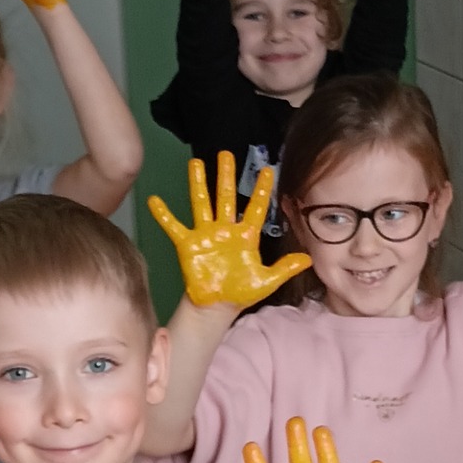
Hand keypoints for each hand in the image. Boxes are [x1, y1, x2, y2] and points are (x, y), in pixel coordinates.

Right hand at [147, 155, 310, 311]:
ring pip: (201, 203)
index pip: (255, 208)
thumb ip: (285, 268)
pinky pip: (174, 226)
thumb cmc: (241, 293)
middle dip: (225, 175)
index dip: (261, 190)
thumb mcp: (267, 281)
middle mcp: (225, 230)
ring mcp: (205, 235)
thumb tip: (308, 259)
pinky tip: (155, 200)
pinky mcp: (187, 245)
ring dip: (198, 183)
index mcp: (245, 236)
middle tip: (226, 154)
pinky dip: (164, 215)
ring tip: (195, 163)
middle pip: (225, 197)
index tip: (266, 170)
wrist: (217, 307)